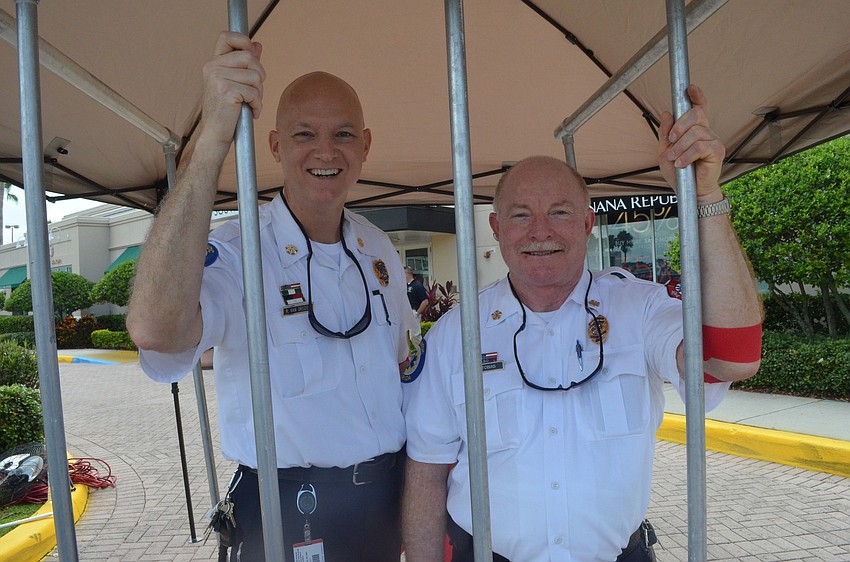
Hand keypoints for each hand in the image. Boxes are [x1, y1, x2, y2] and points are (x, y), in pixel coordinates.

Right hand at [198, 31, 265, 150]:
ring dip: (259, 93)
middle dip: (259, 75)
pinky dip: (258, 104)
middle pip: (249, 57)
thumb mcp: (235, 83)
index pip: (227, 36)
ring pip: (255, 76)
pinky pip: (254, 92)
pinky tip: (251, 112)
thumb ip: (245, 64)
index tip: (251, 54)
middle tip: (254, 92)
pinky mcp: (226, 91)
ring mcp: (218, 78)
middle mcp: (212, 67)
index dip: (243, 41)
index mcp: (213, 63)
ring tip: (250, 103)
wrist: (215, 135)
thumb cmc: (226, 112)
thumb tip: (257, 45)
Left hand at [657, 84, 724, 199]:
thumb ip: (665, 133)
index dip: (697, 96)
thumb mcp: (665, 151)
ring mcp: (714, 140)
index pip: (699, 108)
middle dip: (680, 125)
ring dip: (680, 147)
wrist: (688, 192)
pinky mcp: (718, 151)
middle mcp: (706, 131)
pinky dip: (687, 155)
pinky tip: (681, 164)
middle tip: (671, 140)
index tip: (690, 88)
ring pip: (695, 132)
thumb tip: (667, 113)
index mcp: (695, 129)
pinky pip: (700, 146)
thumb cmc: (679, 171)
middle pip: (696, 114)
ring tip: (674, 159)